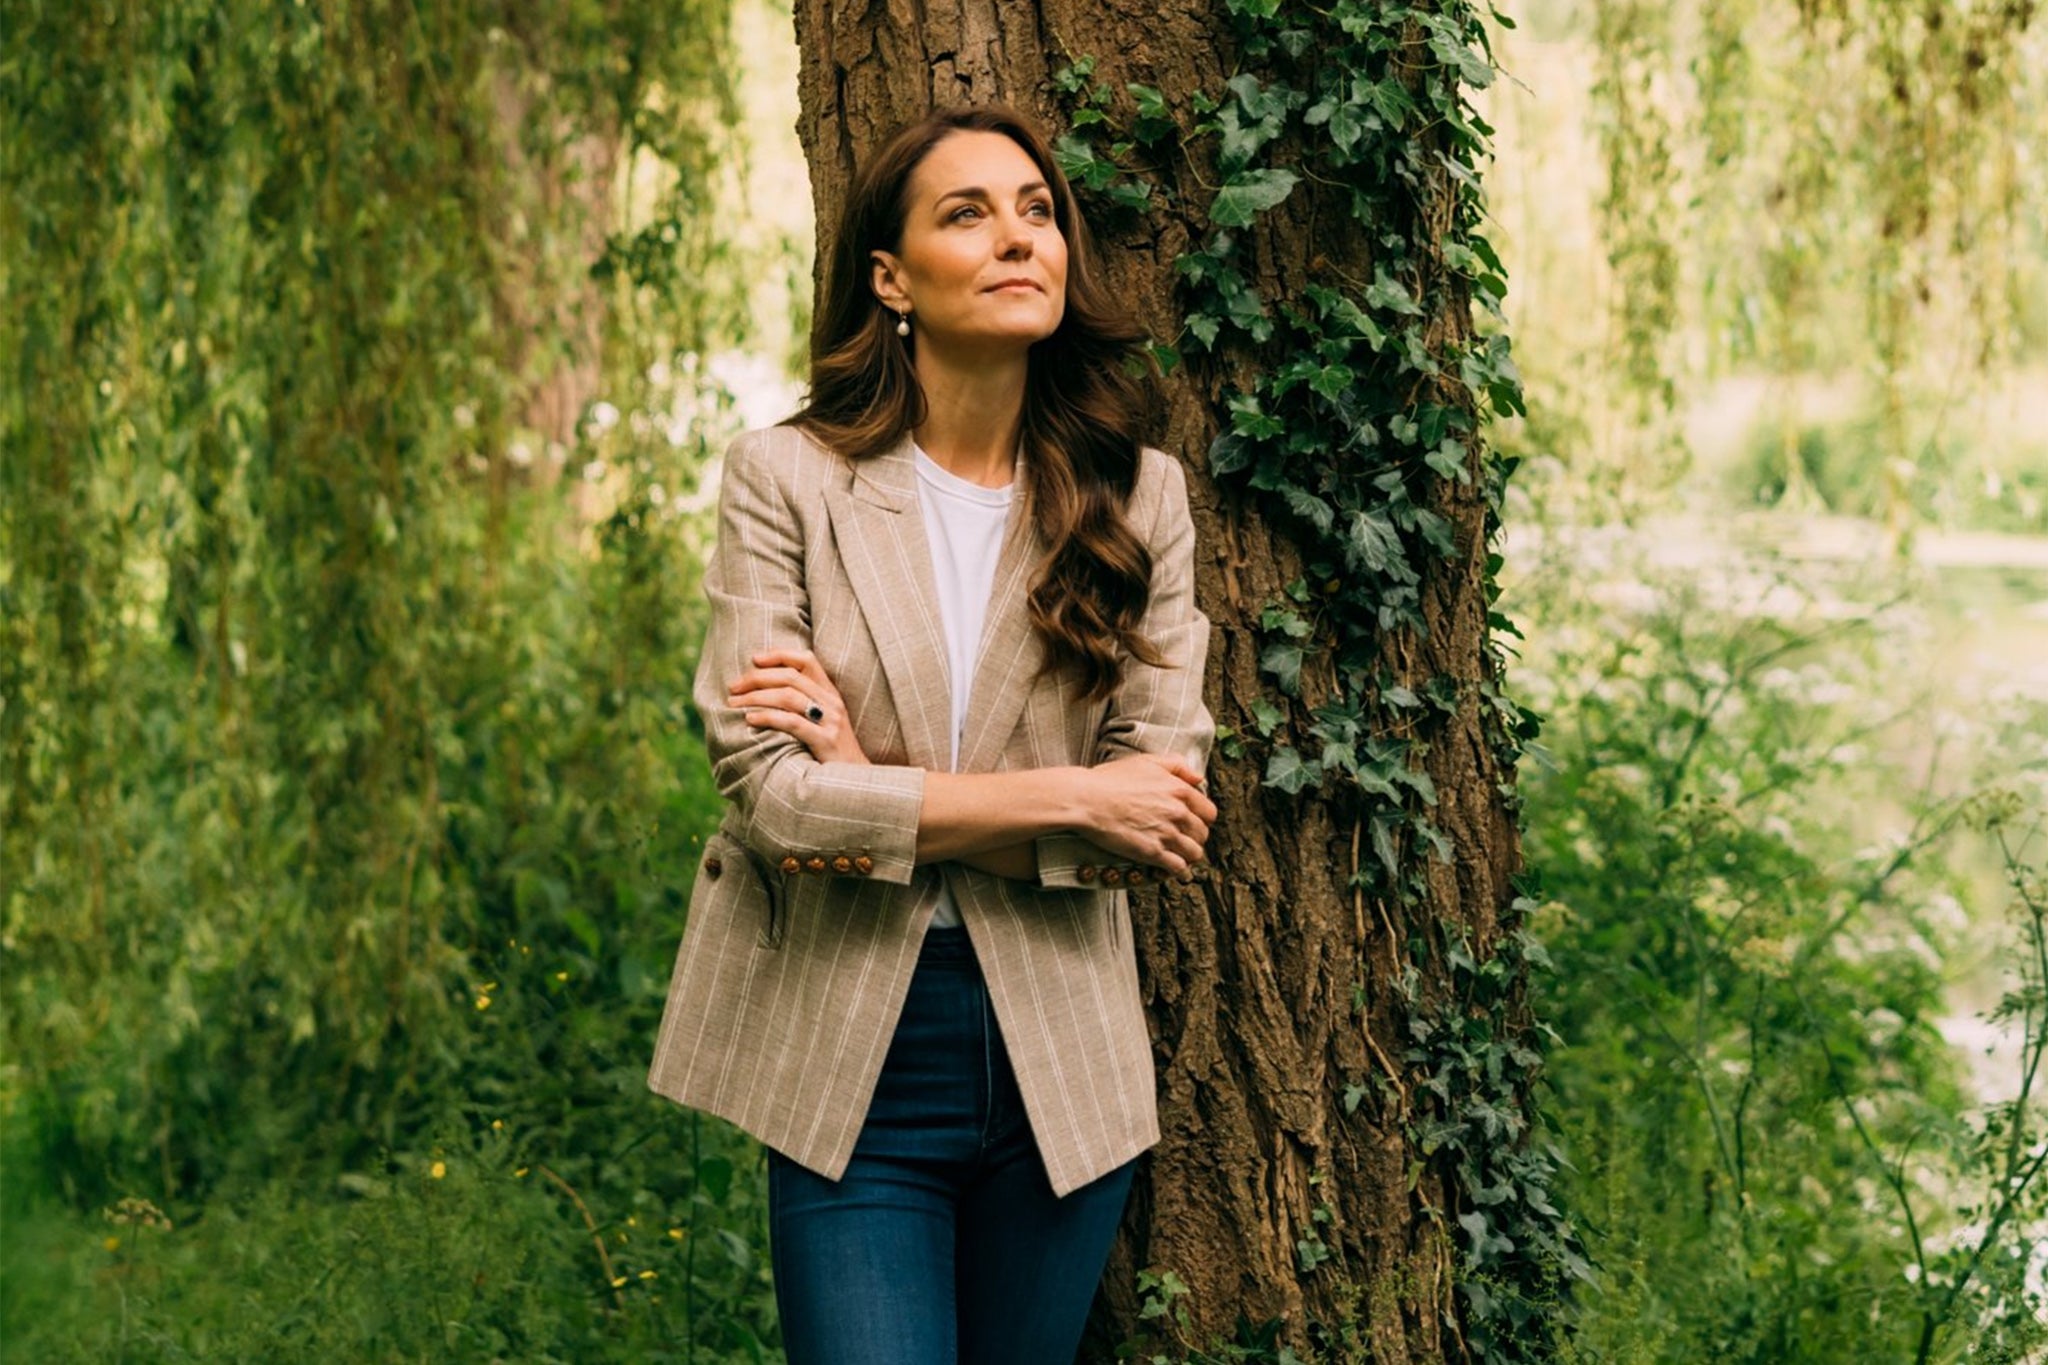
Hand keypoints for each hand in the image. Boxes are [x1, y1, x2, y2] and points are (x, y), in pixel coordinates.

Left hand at [728, 648, 868, 763]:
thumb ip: (803, 703)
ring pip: (788, 697)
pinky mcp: (825, 741)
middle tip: (733, 687)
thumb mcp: (823, 720)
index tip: (753, 659)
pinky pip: (792, 723)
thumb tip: (765, 691)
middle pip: (791, 677)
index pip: (806, 660)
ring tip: (735, 704)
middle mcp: (832, 702)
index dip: (779, 655)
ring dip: (756, 698)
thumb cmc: (831, 751)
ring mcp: (830, 721)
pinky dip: (768, 717)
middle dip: (757, 678)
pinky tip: (750, 720)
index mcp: (830, 693)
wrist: (854, 778)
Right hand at [1078, 753, 1216, 878]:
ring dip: (1187, 855)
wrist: (1087, 799)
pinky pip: (1178, 867)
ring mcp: (1167, 834)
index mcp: (1180, 790)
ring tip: (1176, 854)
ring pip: (1195, 853)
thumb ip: (1177, 766)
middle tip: (1181, 839)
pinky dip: (1176, 869)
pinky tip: (1167, 865)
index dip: (1200, 818)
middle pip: (1203, 834)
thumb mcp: (1147, 762)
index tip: (1190, 822)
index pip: (1209, 813)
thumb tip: (1199, 778)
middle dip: (1194, 837)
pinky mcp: (1152, 852)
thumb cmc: (1112, 779)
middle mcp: (1178, 813)